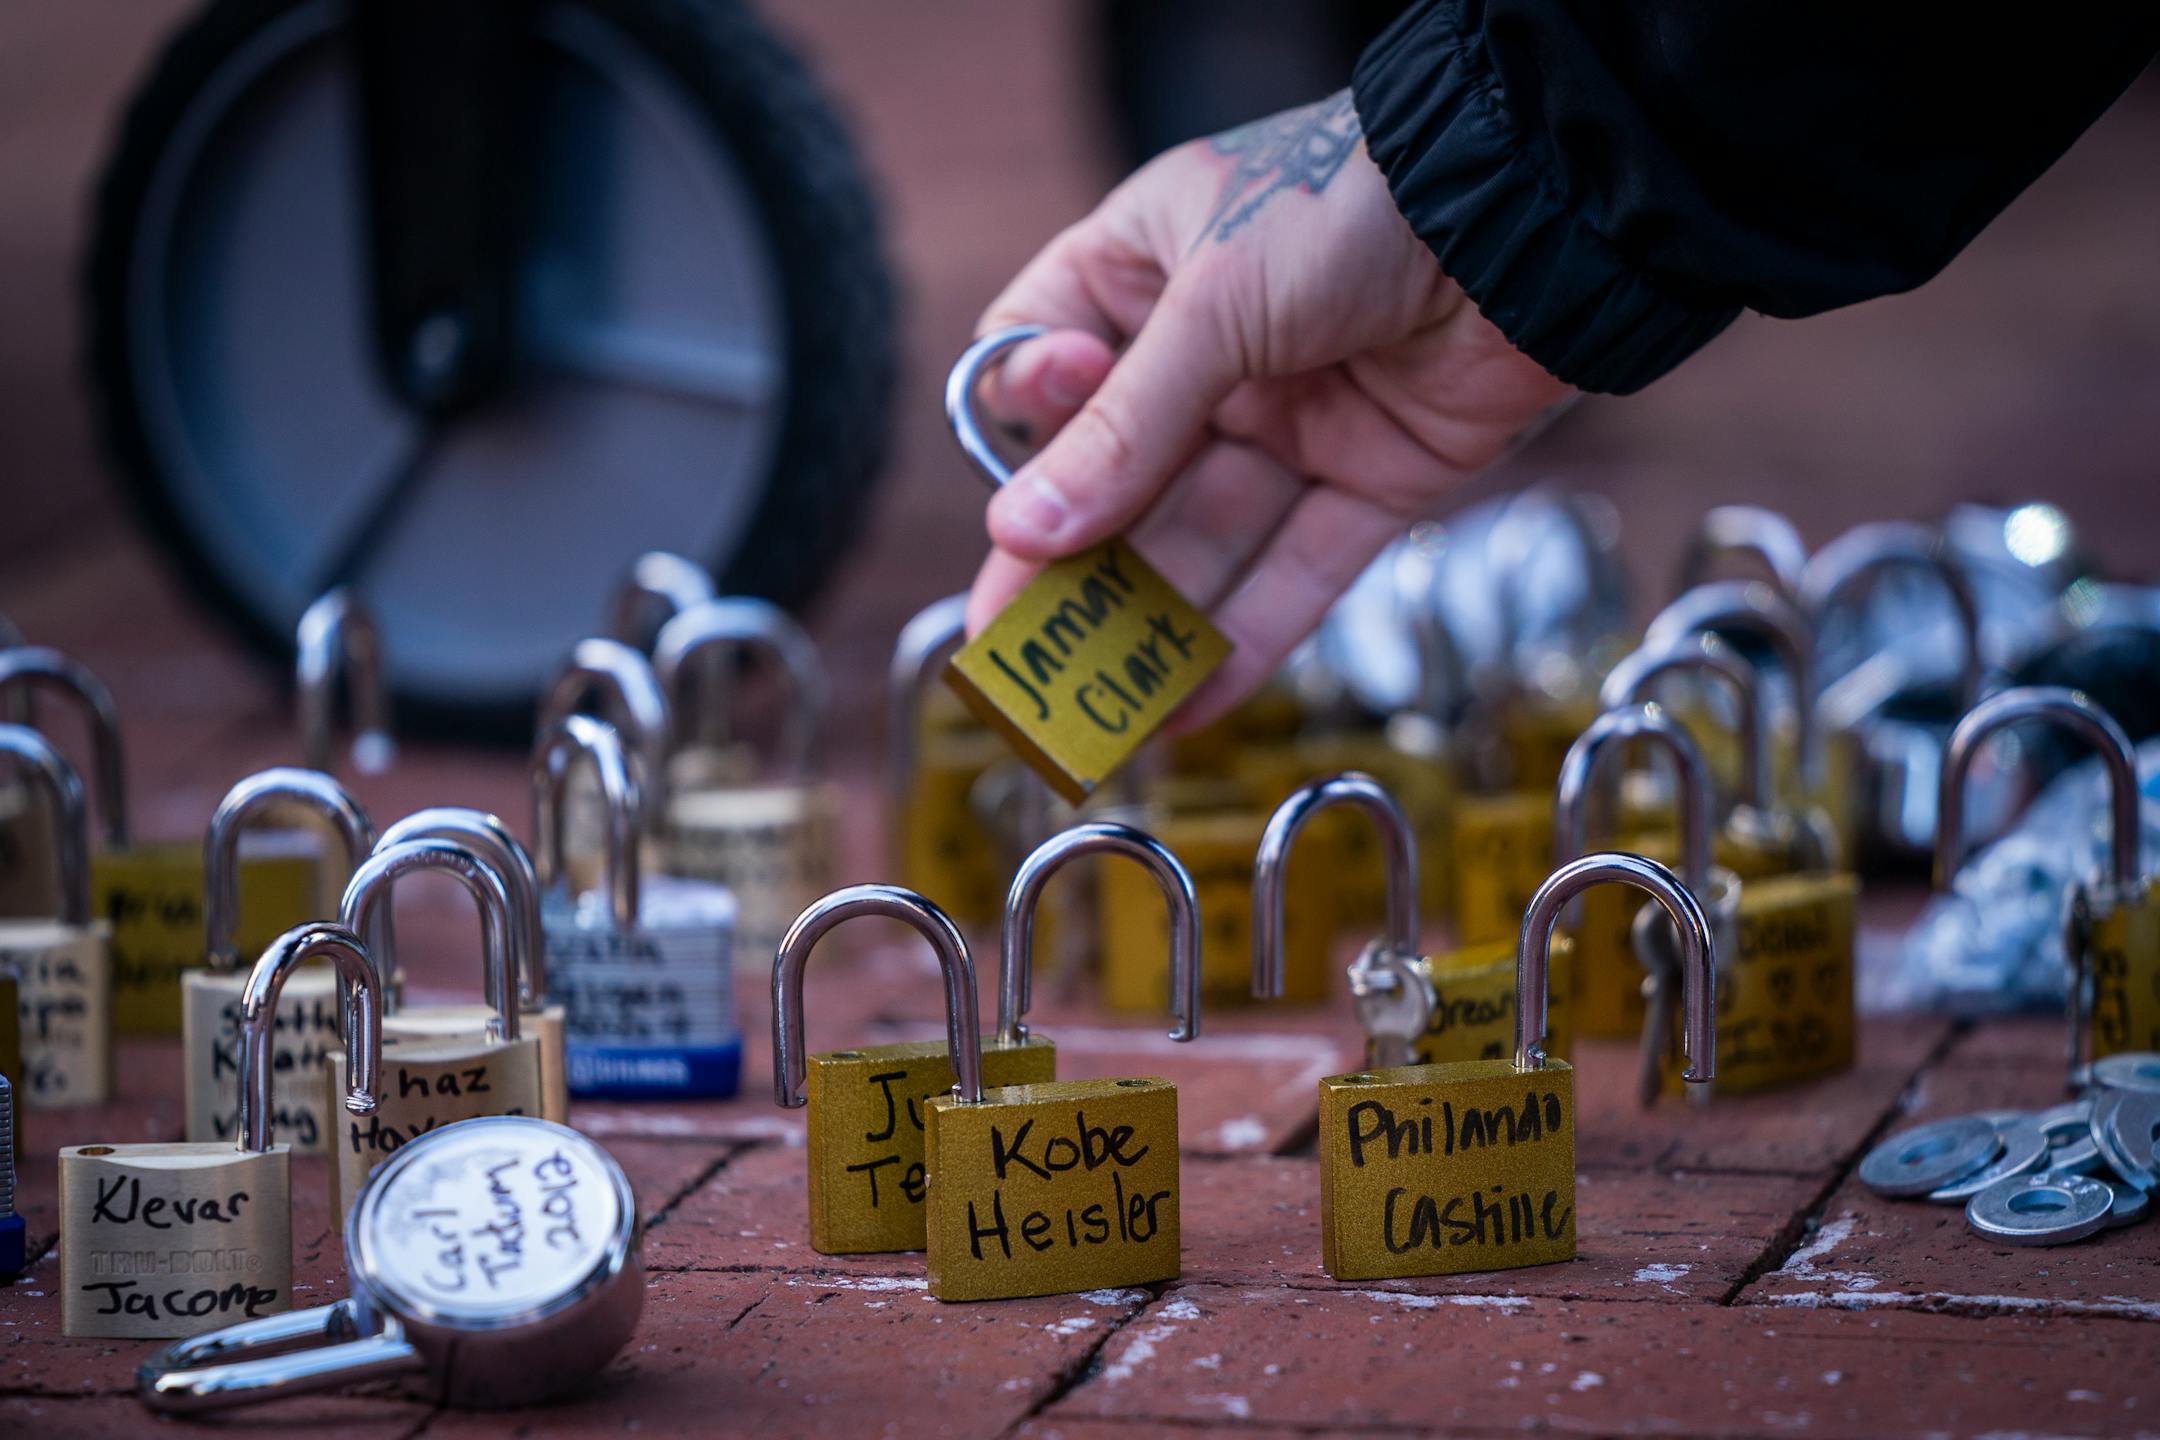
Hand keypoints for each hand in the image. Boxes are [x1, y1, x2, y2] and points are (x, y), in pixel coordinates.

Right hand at [967, 90, 1571, 728]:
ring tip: (1094, 710)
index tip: (1023, 468)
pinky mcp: (1371, 479)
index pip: (1048, 368)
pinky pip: (1297, 570)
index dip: (1031, 424)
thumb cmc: (1358, 198)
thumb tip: (1024, 532)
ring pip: (1204, 541)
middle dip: (1066, 572)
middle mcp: (1209, 357)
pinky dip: (1250, 635)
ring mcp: (1291, 422)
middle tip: (1006, 660)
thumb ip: (1126, 426)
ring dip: (1150, 624)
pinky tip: (1192, 702)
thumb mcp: (1216, 298)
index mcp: (1146, 275)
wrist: (1531, 207)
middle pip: (1116, 482)